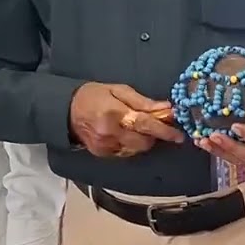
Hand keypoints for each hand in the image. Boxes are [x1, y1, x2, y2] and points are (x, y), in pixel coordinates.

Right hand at [69, 82, 184, 157]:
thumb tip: (167, 108)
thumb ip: (143, 102)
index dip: (164, 130)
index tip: (179, 135)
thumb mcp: (118, 90)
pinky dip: (131, 144)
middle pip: (143, 142)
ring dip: (142, 140)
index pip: (144, 124)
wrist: (65, 110)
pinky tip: (124, 134)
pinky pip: (126, 152)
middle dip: (154, 135)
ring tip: (135, 127)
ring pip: (136, 149)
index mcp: (114, 113)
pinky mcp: (102, 154)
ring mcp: (105, 146)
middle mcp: (109, 133)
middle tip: (155, 125)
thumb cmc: (95, 95)